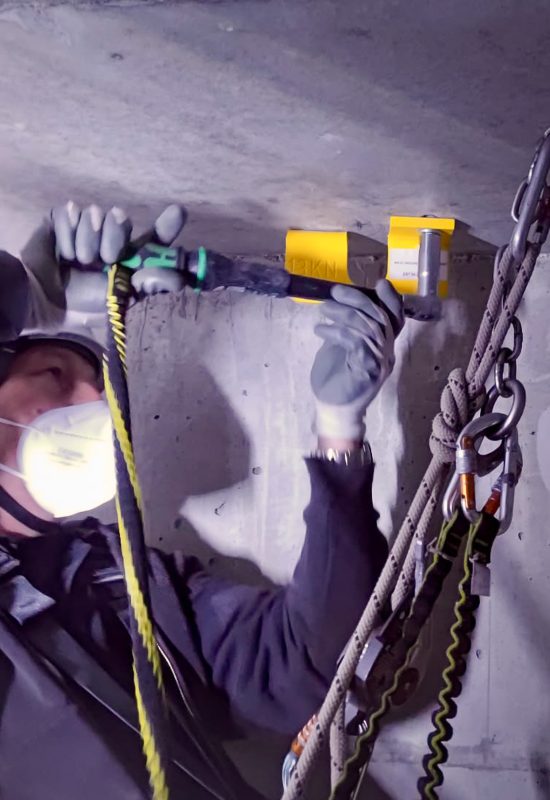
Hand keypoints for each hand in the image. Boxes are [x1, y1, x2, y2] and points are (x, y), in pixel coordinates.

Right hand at [20, 202, 186, 310]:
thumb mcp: (119, 297)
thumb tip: (179, 280)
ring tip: (76, 261)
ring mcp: (89, 225)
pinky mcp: (66, 217)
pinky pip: (72, 213)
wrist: (44, 297)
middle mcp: (113, 237)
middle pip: (123, 220)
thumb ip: (147, 284)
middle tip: (100, 261)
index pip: (154, 237)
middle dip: (111, 242)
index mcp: (131, 256)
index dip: (167, 225)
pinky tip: (62, 251)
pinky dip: (66, 236)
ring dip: (85, 243)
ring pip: (96, 214)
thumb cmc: (83, 300)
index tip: (178, 212)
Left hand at [310, 280, 404, 441]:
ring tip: (323, 309)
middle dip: (357, 299)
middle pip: (380, 317)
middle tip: (335, 291)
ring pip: (368, 327)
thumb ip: (350, 327)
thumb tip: (342, 302)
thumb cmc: (337, 377)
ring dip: (343, 313)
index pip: (396, 318)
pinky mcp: (367, 371)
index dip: (391, 299)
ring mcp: (379, 363)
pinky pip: (356, 342)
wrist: (334, 409)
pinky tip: (320, 330)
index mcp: (384, 345)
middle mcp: (387, 352)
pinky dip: (337, 331)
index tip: (379, 283)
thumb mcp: (343, 346)